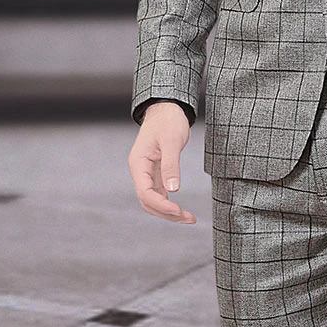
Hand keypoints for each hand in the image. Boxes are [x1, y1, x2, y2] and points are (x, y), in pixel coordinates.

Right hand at [128, 102, 196, 223]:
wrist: (167, 107)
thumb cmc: (168, 120)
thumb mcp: (171, 141)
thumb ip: (171, 165)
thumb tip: (173, 190)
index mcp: (138, 164)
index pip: (145, 193)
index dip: (161, 205)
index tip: (179, 211)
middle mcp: (140, 171)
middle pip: (148, 201)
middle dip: (167, 213)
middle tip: (188, 218)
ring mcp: (147, 172)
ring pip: (154, 200)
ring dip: (169, 211)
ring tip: (189, 218)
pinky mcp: (156, 171)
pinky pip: (159, 193)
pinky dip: (169, 202)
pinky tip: (181, 209)